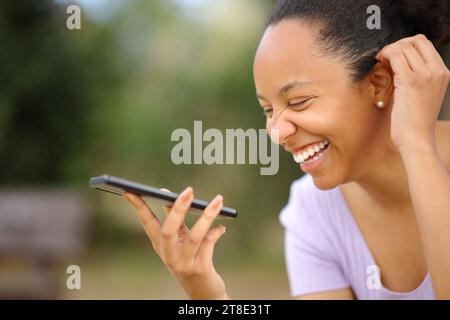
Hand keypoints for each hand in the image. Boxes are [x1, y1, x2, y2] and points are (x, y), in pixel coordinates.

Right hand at [123, 187, 228, 299]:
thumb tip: (170, 194)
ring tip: (217, 201)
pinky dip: (216, 232)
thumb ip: (176, 219)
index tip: (130, 191)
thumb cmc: (190, 258)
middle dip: (178, 210)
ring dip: (206, 217)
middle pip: (169, 230)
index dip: (138, 207)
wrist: (201, 290)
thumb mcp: (179, 239)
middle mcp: (169, 254)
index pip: (147, 222)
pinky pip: (209, 244)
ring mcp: (183, 263)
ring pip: (194, 237)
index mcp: (160, 244)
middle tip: (189, 190)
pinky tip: (222, 227)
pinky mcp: (199, 268)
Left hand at [376, 34, 449, 153]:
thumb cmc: (414, 121)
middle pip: (414, 41)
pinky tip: (378, 62)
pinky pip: (395, 56)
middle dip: (396, 45)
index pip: (424, 44)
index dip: (405, 44)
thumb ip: (416, 76)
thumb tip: (397, 62)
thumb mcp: (422, 94)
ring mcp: (425, 75)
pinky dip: (385, 55)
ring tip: (380, 60)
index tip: (393, 55)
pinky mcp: (410, 81)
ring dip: (388, 50)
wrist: (417, 138)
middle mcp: (437, 70)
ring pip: (404, 47)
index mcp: (442, 72)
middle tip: (384, 57)